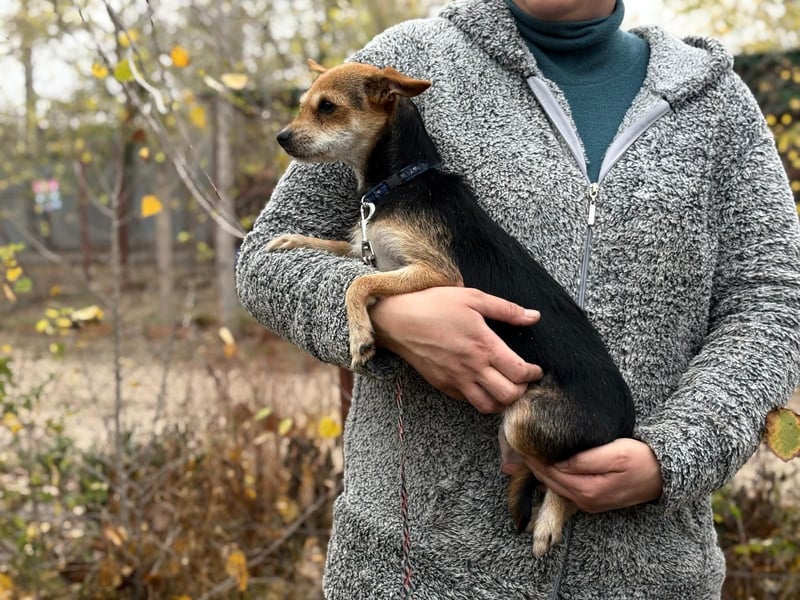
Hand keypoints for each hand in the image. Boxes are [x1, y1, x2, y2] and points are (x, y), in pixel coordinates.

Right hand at [369, 287, 542, 412]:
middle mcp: (472, 367)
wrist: (398, 321)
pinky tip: (483, 386)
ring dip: (503, 401)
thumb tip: (533, 316)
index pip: (519, 372)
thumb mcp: (473, 298)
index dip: (533, 374)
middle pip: (508, 395)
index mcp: (483, 345)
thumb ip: (506, 309)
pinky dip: (481, 399)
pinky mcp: (443, 385)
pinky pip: (468, 401)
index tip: (536, 369)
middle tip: (523, 380)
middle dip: (522, 390)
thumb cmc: (434, 305)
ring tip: (506, 388)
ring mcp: (456, 380)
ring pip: (489, 406)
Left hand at [501, 435, 662, 512]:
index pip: (549, 472)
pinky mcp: (592, 501)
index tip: (520, 439)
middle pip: (548, 481)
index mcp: (587, 490)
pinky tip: (547, 462)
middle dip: (532, 464)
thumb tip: (558, 462)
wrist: (664, 476)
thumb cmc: (641, 460)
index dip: (533, 456)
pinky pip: (565, 489)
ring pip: (554, 486)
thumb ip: (585, 460)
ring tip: (527, 451)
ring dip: (540, 470)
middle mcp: (584, 501)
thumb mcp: (615, 454)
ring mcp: (588, 503)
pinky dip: (552, 476)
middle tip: (517, 443)